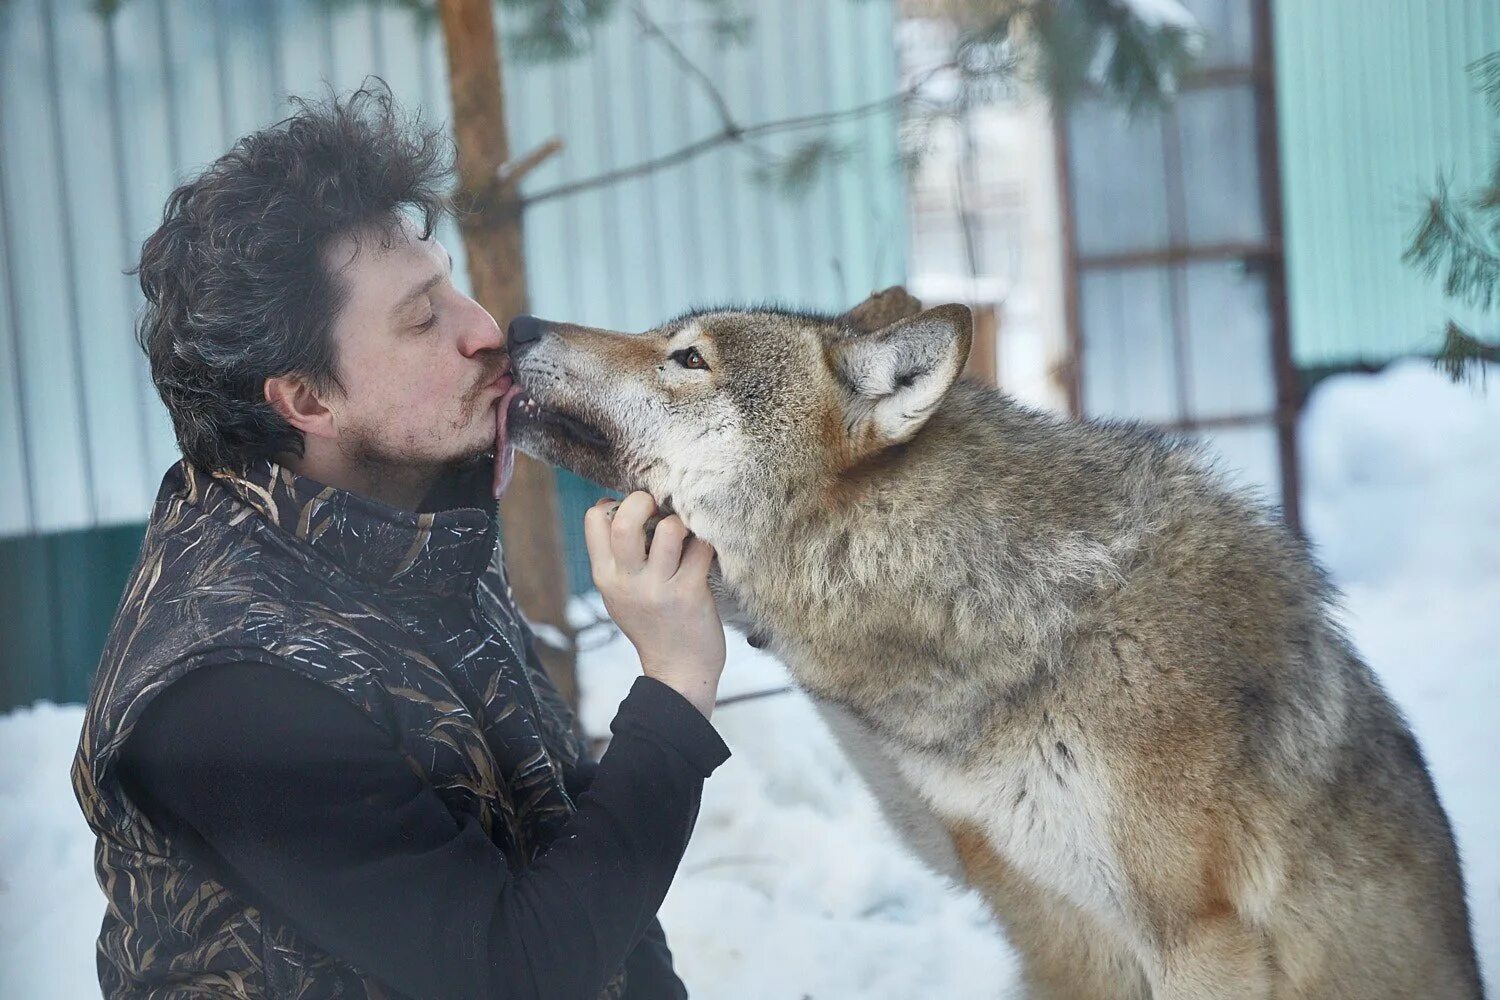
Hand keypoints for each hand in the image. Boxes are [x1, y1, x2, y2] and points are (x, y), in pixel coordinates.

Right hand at [583, 492, 725, 718]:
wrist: (678, 673)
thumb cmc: (653, 626)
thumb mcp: (620, 595)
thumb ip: (619, 559)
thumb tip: (629, 508)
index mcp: (604, 576)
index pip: (594, 518)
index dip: (615, 503)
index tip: (635, 512)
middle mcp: (627, 581)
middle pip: (627, 518)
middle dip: (645, 500)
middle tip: (660, 508)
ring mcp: (659, 588)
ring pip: (670, 528)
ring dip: (682, 522)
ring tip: (686, 535)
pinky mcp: (690, 593)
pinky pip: (701, 548)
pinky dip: (706, 543)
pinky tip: (706, 553)